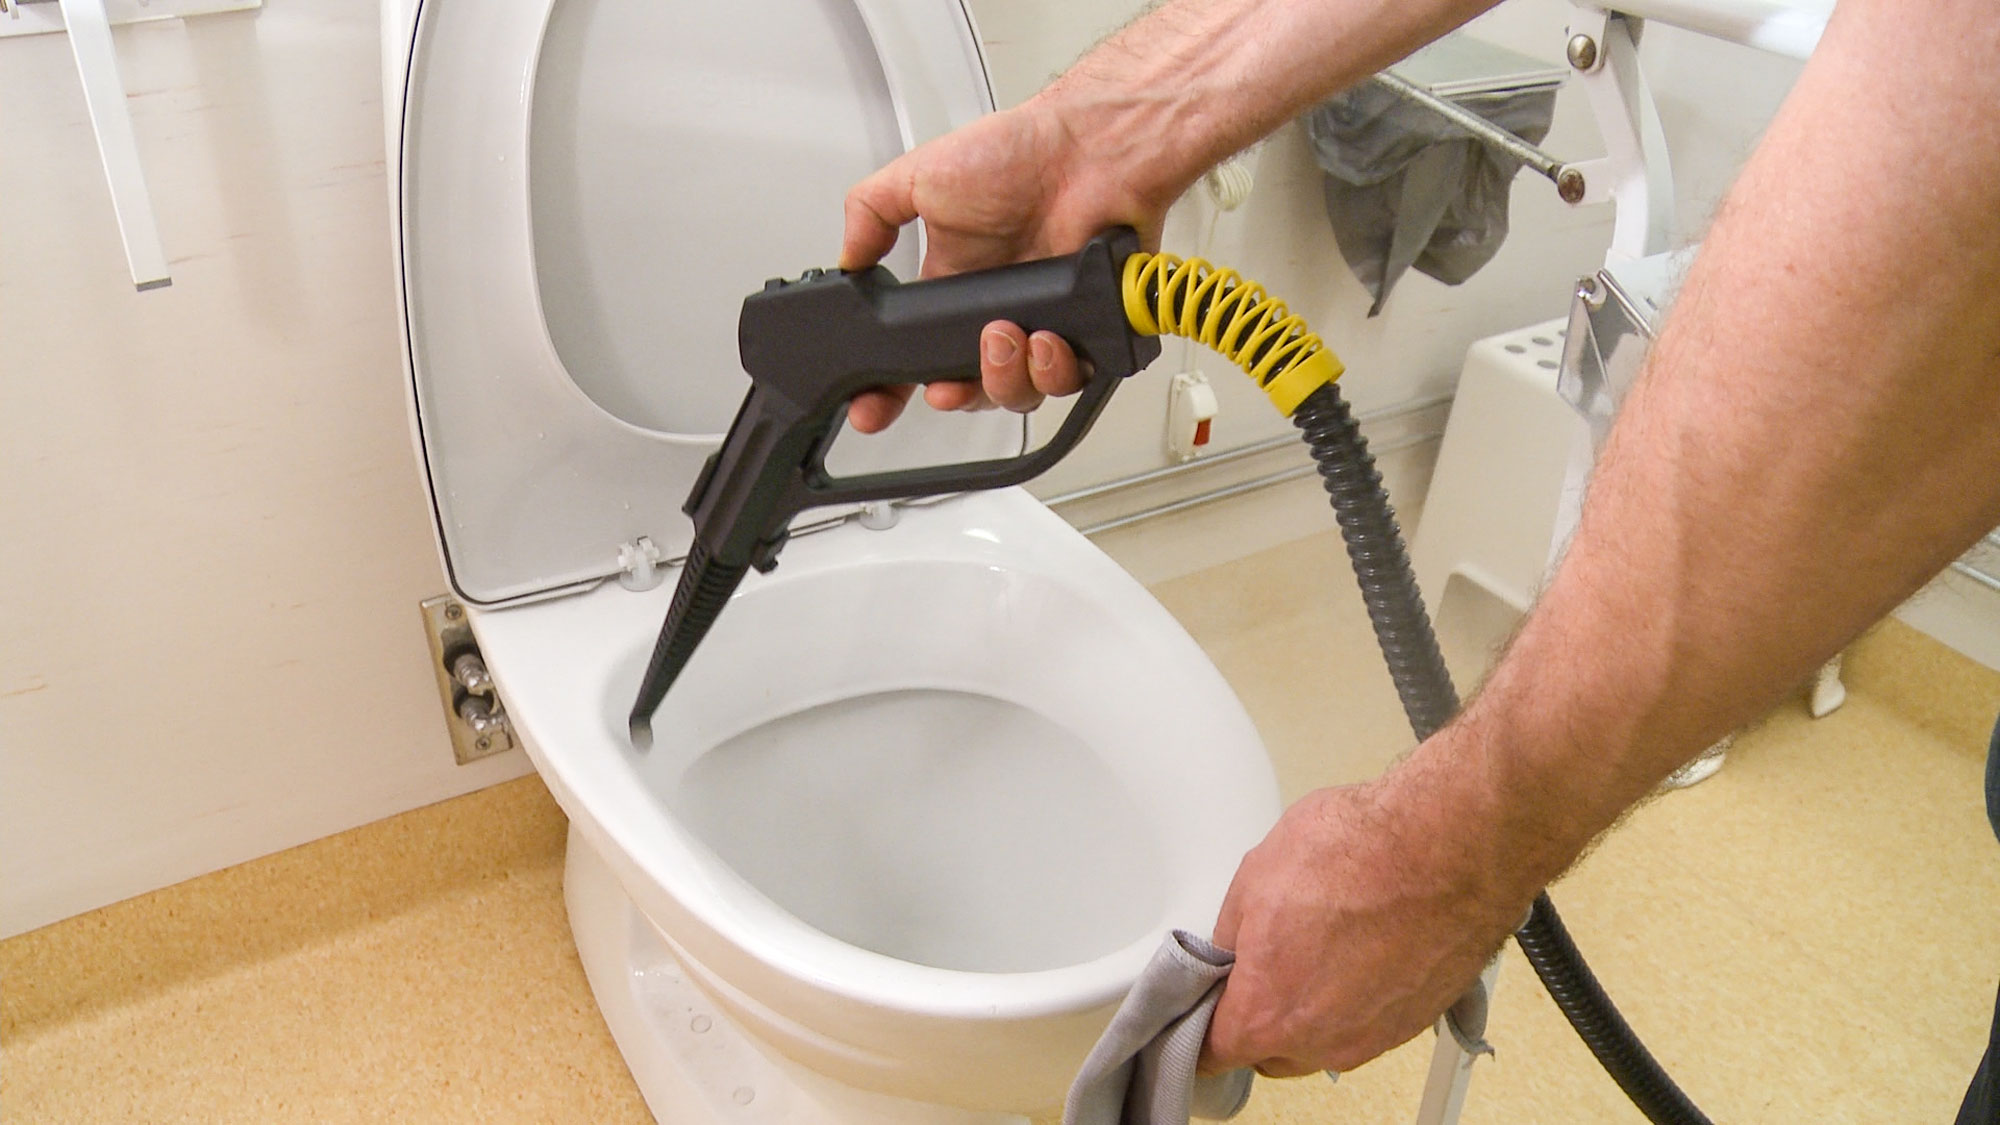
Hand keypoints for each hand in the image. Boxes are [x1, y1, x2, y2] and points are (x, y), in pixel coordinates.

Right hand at [837, 100, 1168, 432]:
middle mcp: (998, 311)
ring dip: (1005, 380)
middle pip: (969, 389)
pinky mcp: (1089, 327)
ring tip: (1005, 337)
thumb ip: (870, 213)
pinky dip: (1057, 370)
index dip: (890, 391)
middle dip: (955, 395)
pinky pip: (1072, 378)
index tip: (872, 408)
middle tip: (949, 378)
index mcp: (954, 286)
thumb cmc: (1018, 152)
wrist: (1087, 147)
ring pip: (1020, 392)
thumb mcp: (918, 175)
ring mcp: (1043, 321)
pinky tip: (1047, 339)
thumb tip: (844, 261)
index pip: (915, 355)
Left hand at [1197, 772, 1530, 1076]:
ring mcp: (1372, 1036)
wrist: (1446, 846)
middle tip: (1260, 963)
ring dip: (1310, 1007)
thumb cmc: (1358, 853)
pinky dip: (1356, 997)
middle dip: (1257, 1015)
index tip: (1201, 1008)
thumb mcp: (1253, 879)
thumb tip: (1228, 953)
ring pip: (1319, 1040)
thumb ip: (1231, 938)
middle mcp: (1322, 1040)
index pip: (1212, 1051)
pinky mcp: (1414, 1021)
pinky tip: (1358, 946)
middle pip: (1268, 1052)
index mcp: (1267, 1013)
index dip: (1200, 1026)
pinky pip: (1366, 1024)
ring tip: (1319, 944)